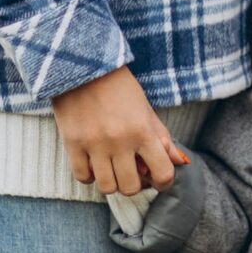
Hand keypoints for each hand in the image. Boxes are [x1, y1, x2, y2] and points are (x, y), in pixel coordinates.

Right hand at [53, 68, 190, 196]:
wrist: (83, 65)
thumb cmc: (118, 86)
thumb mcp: (145, 108)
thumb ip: (161, 137)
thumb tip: (179, 162)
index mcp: (142, 130)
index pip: (162, 173)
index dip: (164, 182)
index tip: (158, 179)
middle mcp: (119, 141)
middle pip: (131, 187)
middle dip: (135, 184)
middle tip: (132, 171)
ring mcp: (94, 144)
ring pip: (107, 187)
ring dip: (112, 182)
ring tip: (112, 168)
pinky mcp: (72, 144)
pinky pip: (82, 177)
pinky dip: (89, 176)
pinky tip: (93, 163)